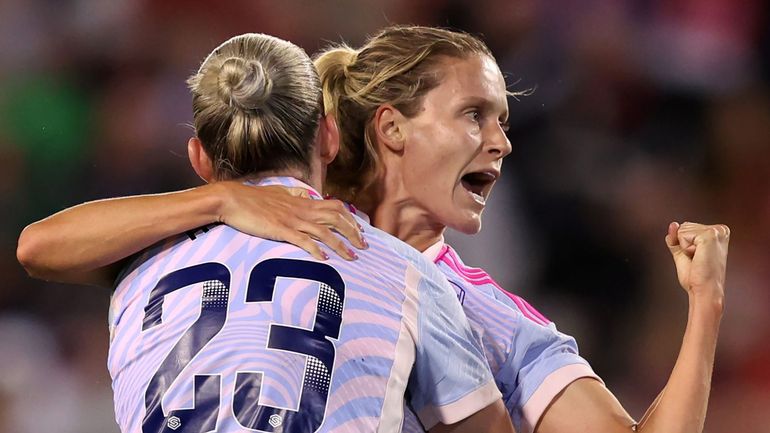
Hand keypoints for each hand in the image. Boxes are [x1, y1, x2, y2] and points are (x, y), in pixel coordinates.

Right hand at [215, 181, 366, 260]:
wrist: (232, 199)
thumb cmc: (253, 197)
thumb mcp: (278, 193)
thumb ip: (295, 195)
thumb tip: (306, 194)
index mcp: (303, 202)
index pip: (335, 207)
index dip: (350, 218)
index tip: (359, 230)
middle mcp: (302, 210)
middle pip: (336, 219)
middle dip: (353, 233)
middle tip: (364, 246)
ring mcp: (292, 220)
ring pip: (324, 232)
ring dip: (340, 245)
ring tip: (352, 257)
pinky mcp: (280, 230)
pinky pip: (303, 240)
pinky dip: (316, 250)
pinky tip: (325, 259)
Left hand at [665, 222, 729, 301]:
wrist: (704, 290)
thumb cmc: (696, 275)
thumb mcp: (682, 252)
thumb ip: (676, 237)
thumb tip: (673, 224)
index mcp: (718, 232)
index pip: (686, 227)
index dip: (684, 244)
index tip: (696, 257)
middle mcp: (720, 229)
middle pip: (683, 226)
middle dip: (683, 245)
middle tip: (696, 259)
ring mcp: (716, 231)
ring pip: (681, 230)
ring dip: (684, 247)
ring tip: (698, 258)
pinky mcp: (710, 235)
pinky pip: (682, 235)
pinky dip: (684, 248)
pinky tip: (697, 256)